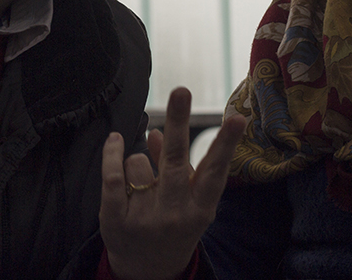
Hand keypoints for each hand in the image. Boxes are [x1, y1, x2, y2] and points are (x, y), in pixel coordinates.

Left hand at [100, 87, 245, 279]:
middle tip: (181, 90)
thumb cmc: (172, 227)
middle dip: (179, 122)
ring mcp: (145, 218)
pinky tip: (115, 139)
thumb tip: (160, 132)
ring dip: (138, 165)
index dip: (226, 144)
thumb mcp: (186, 203)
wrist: (148, 274)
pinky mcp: (115, 220)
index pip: (216, 172)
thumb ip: (179, 168)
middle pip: (176, 159)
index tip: (238, 118)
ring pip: (139, 162)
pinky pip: (113, 175)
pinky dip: (113, 153)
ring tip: (143, 190)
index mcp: (200, 210)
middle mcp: (174, 214)